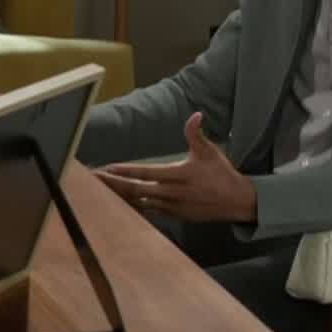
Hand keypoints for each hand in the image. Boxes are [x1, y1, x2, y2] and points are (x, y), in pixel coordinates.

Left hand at [94, 112, 257, 224]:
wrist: (237, 202)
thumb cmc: (221, 174)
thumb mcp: (210, 151)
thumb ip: (196, 134)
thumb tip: (195, 114)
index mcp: (180, 175)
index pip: (147, 173)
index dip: (127, 171)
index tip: (108, 168)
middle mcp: (173, 193)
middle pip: (137, 190)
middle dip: (114, 185)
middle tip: (94, 179)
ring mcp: (172, 207)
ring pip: (140, 203)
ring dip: (120, 197)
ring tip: (99, 192)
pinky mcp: (174, 216)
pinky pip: (148, 212)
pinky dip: (133, 207)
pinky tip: (119, 204)